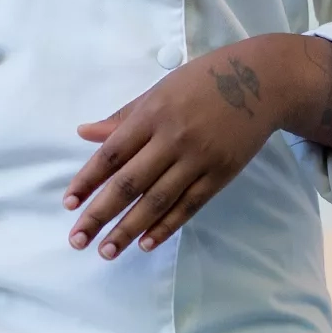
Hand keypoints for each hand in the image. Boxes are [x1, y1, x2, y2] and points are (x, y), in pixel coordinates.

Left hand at [64, 37, 294, 258]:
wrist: (262, 82)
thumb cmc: (203, 81)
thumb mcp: (159, 90)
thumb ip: (123, 117)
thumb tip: (85, 133)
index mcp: (152, 114)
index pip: (112, 154)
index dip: (88, 180)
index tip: (68, 204)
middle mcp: (172, 139)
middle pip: (129, 183)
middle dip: (100, 214)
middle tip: (77, 240)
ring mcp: (198, 159)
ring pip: (157, 201)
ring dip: (129, 229)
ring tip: (107, 251)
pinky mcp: (220, 174)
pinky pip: (189, 206)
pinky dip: (166, 226)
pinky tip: (146, 243)